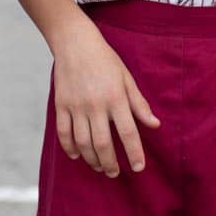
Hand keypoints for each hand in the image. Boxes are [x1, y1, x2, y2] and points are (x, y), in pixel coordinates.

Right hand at [50, 16, 159, 177]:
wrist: (75, 43)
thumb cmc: (105, 60)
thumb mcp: (127, 78)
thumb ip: (139, 104)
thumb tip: (155, 124)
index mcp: (116, 97)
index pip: (128, 132)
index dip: (134, 153)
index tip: (138, 167)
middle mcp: (96, 104)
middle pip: (103, 143)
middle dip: (110, 163)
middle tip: (115, 173)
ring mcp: (76, 105)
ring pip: (83, 142)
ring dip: (92, 159)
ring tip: (99, 166)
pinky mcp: (61, 105)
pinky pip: (64, 133)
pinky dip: (70, 148)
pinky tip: (77, 155)